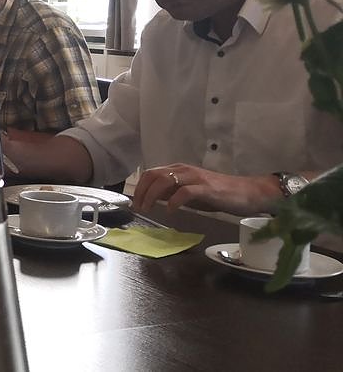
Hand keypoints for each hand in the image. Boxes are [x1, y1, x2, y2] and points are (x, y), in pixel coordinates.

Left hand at [131, 164, 281, 216]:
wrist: (248, 192)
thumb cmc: (219, 193)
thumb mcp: (190, 192)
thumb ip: (173, 192)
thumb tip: (154, 198)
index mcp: (179, 170)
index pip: (151, 173)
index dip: (139, 187)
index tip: (135, 202)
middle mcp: (184, 170)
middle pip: (153, 175)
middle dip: (141, 191)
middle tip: (139, 208)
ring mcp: (195, 178)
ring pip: (165, 180)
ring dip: (152, 195)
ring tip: (149, 209)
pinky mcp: (206, 188)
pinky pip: (185, 192)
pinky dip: (174, 201)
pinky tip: (171, 211)